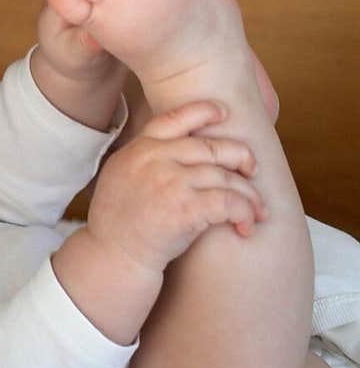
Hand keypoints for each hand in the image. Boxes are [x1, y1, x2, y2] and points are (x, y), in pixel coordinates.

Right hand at [85, 98, 266, 276]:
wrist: (110, 256)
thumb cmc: (116, 224)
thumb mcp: (120, 176)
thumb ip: (145, 159)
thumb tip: (177, 151)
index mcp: (139, 148)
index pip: (175, 118)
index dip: (203, 111)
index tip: (224, 112)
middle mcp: (156, 159)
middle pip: (212, 146)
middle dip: (241, 157)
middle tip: (252, 170)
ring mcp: (172, 182)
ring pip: (226, 177)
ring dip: (249, 195)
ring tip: (257, 211)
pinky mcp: (187, 209)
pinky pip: (229, 202)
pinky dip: (245, 213)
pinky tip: (246, 226)